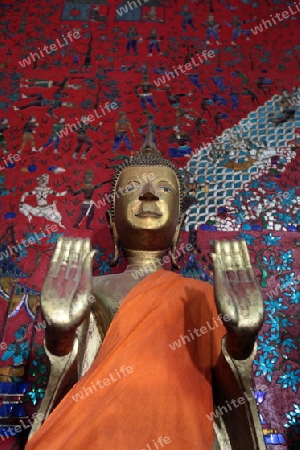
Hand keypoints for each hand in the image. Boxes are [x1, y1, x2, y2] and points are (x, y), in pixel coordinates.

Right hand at [41, 237, 94, 354]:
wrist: (63, 326)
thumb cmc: (77, 312)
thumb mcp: (86, 291)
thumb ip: (87, 272)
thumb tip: (92, 253)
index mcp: (81, 280)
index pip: (83, 262)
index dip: (84, 251)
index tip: (86, 239)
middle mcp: (71, 278)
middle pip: (73, 259)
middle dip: (75, 248)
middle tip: (77, 235)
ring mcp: (60, 279)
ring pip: (63, 260)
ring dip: (65, 249)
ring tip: (68, 237)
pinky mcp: (49, 281)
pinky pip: (53, 265)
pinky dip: (56, 255)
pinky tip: (59, 246)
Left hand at [211, 240, 263, 359]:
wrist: (244, 330)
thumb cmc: (231, 320)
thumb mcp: (224, 305)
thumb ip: (220, 289)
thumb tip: (216, 283)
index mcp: (221, 287)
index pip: (218, 270)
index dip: (217, 259)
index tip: (214, 248)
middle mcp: (230, 283)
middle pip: (227, 265)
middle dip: (225, 253)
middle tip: (223, 240)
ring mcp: (240, 283)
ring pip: (237, 265)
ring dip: (235, 253)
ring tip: (233, 241)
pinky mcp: (250, 284)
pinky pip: (247, 268)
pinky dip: (245, 259)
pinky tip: (243, 250)